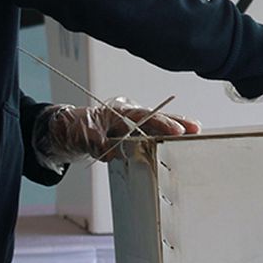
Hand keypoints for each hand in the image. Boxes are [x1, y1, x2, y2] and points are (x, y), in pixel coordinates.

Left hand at [37, 98, 200, 164]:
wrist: (66, 131)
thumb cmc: (76, 127)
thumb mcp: (81, 133)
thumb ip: (96, 142)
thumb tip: (111, 151)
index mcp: (120, 111)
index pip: (145, 117)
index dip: (162, 124)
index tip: (177, 131)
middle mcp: (129, 116)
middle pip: (157, 117)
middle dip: (177, 122)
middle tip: (196, 129)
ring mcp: (131, 125)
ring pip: (156, 125)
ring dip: (174, 129)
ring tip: (193, 134)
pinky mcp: (130, 136)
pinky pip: (150, 136)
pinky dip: (163, 138)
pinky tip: (176, 143)